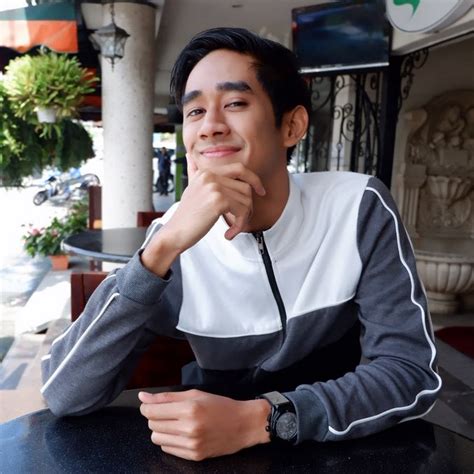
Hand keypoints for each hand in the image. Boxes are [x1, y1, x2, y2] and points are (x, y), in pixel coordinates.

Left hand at [139, 389, 269, 460]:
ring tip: (176, 424)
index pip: (152, 411)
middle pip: (153, 425)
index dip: (147, 407)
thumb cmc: (220, 406)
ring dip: (161, 430)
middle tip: (169, 412)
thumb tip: (143, 397)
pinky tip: (182, 433)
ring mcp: (191, 445)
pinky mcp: (194, 456)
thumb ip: (167, 397)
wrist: (243, 424)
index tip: (149, 405)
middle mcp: (189, 428)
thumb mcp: (195, 394)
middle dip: (156, 417)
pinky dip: (170, 441)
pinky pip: (168, 449)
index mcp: (189, 409)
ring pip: (157, 439)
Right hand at [141, 157, 264, 275]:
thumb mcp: (190, 189)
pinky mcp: (218, 201)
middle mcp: (210, 176)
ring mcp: (214, 187)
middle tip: (243, 219)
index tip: (261, 191)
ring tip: (233, 228)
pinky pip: (242, 211)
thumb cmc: (186, 216)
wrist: (175, 233)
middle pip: (246, 186)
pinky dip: (240, 225)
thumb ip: (194, 172)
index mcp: (206, 171)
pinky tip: (229, 233)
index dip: (254, 179)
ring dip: (244, 218)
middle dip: (249, 205)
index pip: (240, 168)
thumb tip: (190, 156)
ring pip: (246, 200)